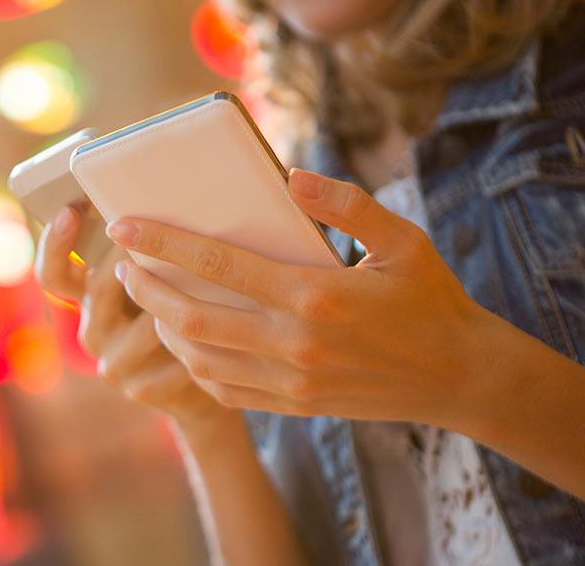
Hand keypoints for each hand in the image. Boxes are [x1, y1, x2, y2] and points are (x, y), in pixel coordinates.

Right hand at [34, 206, 226, 424]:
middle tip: (165, 234)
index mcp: (90, 300)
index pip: (54, 275)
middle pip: (101, 285)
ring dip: (183, 300)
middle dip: (134, 255)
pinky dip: (202, 339)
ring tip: (217, 285)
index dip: (56, 243)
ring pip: (149, 318)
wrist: (213, 382)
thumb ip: (153, 253)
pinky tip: (224, 334)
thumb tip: (167, 199)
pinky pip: (175, 354)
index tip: (70, 210)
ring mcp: (114, 364)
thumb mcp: (164, 281)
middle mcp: (93, 331)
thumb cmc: (191, 312)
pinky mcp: (141, 390)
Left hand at [105, 169, 497, 430]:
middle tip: (125, 267)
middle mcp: (296, 343)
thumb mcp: (404, 240)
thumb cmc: (431, 301)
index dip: (164, 243)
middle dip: (146, 290)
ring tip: (152, 300)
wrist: (460, 378)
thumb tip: (292, 179)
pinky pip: (226, 391)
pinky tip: (190, 343)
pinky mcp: (295, 406)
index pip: (220, 265)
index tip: (125, 227)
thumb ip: (348, 204)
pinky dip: (196, 367)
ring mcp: (292, 381)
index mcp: (315, 295)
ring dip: (165, 329)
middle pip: (193, 318)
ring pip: (201, 360)